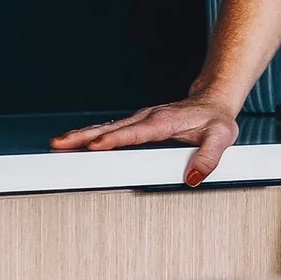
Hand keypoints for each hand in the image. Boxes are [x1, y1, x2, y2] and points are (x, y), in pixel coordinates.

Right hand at [52, 97, 240, 185]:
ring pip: (106, 127)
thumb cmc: (215, 121)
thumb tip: (194, 178)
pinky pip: (110, 129)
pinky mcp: (137, 124)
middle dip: (84, 136)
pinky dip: (90, 134)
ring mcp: (140, 119)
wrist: (213, 101)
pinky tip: (75, 141)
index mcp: (164, 122)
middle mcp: (147, 118)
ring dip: (81, 135)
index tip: (96, 145)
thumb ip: (209, 158)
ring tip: (59, 143)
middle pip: (111, 127)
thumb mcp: (221, 138)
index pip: (135, 132)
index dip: (115, 139)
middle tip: (61, 144)